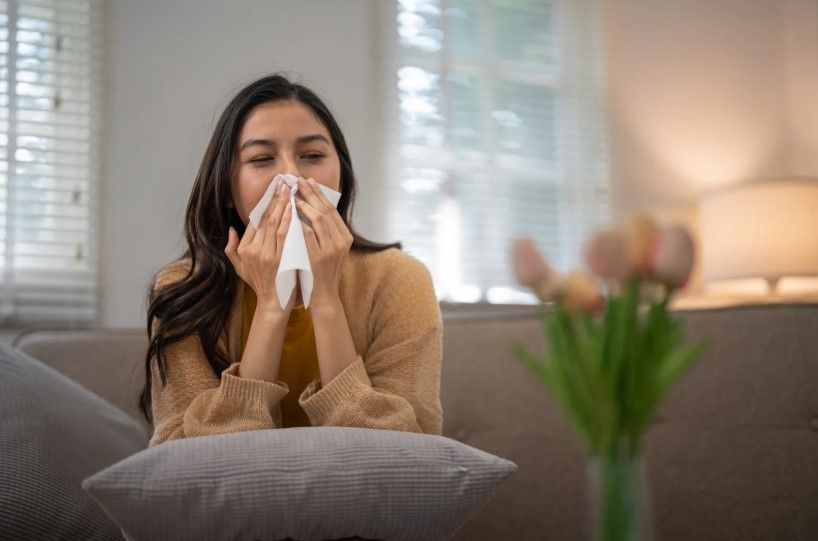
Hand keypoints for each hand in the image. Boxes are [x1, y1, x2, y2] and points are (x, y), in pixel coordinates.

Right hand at [225, 180, 296, 316]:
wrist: (274, 304)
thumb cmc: (261, 285)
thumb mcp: (241, 268)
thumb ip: (232, 249)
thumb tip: (231, 229)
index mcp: (245, 249)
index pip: (255, 221)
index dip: (264, 204)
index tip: (273, 190)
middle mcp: (253, 250)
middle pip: (264, 218)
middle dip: (274, 198)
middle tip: (282, 182)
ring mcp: (266, 254)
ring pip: (273, 223)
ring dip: (282, 204)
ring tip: (288, 189)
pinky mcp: (279, 259)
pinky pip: (283, 234)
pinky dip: (287, 220)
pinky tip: (292, 207)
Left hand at [294, 177, 352, 310]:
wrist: (324, 296)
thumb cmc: (322, 271)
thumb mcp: (330, 249)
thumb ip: (326, 231)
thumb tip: (314, 207)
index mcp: (345, 237)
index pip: (332, 209)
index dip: (319, 193)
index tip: (308, 181)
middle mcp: (341, 241)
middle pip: (326, 210)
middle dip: (311, 193)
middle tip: (298, 180)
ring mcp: (331, 250)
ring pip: (320, 220)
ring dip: (306, 205)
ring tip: (293, 195)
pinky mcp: (319, 258)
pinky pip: (309, 235)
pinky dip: (301, 222)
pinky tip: (291, 214)